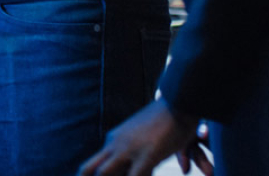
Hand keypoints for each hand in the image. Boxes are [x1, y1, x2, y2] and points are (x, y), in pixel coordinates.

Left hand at [78, 100, 209, 175]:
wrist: (179, 100)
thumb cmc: (165, 122)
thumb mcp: (142, 138)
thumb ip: (135, 154)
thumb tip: (139, 169)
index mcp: (113, 140)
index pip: (92, 166)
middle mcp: (115, 144)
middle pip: (89, 169)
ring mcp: (129, 149)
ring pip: (104, 174)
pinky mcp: (148, 155)